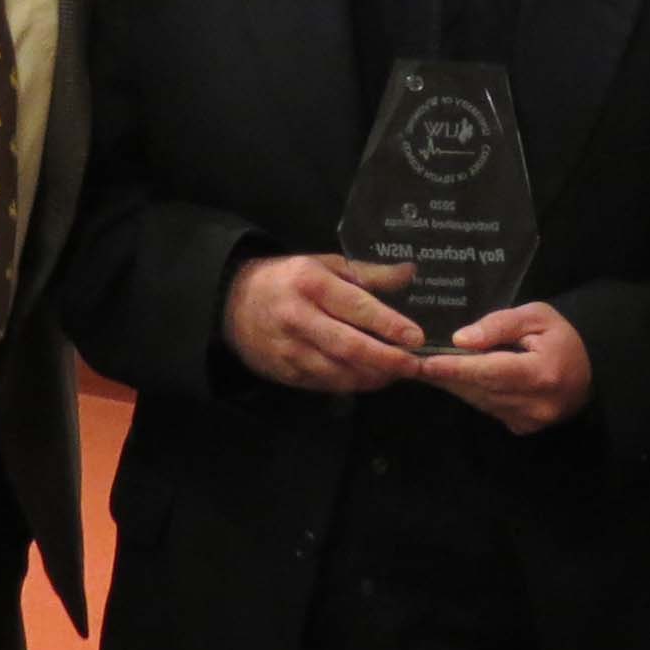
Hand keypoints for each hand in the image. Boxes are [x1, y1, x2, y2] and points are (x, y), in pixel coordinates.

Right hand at [222, 253, 423, 391]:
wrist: (233, 304)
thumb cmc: (289, 280)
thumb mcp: (326, 265)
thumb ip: (368, 274)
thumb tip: (410, 273)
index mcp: (312, 284)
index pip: (357, 308)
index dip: (389, 325)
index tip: (416, 337)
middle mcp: (299, 318)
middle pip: (350, 347)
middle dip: (387, 360)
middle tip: (415, 365)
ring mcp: (290, 350)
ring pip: (339, 372)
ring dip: (373, 377)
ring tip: (398, 373)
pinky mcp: (285, 372)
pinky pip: (325, 384)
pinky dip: (352, 384)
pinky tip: (371, 378)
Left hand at [425, 302, 592, 436]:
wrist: (591, 372)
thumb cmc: (562, 338)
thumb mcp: (537, 316)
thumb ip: (500, 325)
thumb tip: (461, 340)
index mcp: (541, 373)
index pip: (489, 371)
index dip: (455, 368)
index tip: (425, 363)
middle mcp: (534, 404)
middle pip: (479, 389)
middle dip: (445, 376)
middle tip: (413, 363)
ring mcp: (529, 421)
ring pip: (480, 402)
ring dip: (454, 385)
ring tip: (429, 369)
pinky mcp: (523, 428)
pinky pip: (489, 410)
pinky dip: (472, 394)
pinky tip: (457, 380)